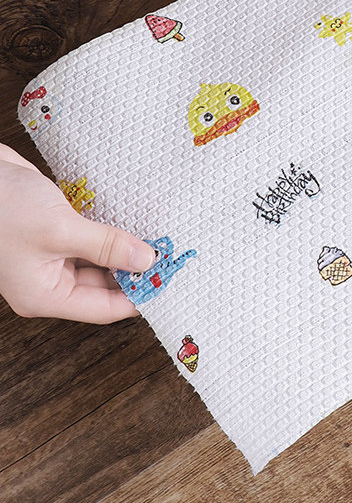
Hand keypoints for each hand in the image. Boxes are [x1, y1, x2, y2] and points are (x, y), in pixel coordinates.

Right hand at [0, 143, 154, 323]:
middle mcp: (48, 280)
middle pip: (105, 286)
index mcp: (44, 295)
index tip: (170, 284)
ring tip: (159, 241)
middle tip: (171, 257)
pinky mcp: (56, 231)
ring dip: (126, 251)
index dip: (138, 298)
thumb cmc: (2, 207)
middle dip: (136, 272)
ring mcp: (51, 256)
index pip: (103, 308)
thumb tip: (146, 260)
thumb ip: (106, 246)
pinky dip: (112, 234)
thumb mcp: (60, 229)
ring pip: (100, 262)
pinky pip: (92, 239)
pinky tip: (135, 224)